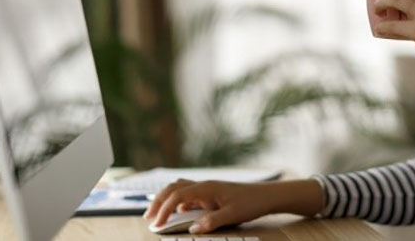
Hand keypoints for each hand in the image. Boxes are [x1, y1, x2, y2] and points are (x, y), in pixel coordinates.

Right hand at [143, 179, 270, 233]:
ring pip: (179, 189)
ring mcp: (206, 189)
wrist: (265, 196)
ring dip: (165, 199)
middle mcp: (204, 185)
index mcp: (207, 188)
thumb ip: (212, 221)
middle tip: (148, 218)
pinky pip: (188, 194)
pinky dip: (177, 201)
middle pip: (173, 188)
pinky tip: (176, 212)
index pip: (177, 195)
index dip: (164, 209)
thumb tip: (192, 229)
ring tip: (156, 213)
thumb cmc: (251, 203)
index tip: (156, 223)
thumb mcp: (233, 215)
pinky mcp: (209, 194)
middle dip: (158, 201)